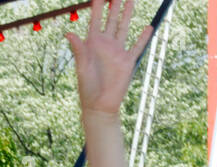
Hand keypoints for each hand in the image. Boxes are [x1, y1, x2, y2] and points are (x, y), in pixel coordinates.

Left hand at [66, 0, 152, 117]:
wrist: (99, 105)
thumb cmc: (87, 87)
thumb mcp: (82, 67)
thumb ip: (78, 50)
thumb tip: (69, 33)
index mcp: (92, 44)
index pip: (95, 20)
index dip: (97, 7)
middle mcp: (106, 45)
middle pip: (111, 19)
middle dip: (115, 4)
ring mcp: (117, 51)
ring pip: (124, 27)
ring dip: (127, 14)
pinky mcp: (127, 61)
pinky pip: (137, 46)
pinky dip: (143, 37)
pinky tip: (147, 27)